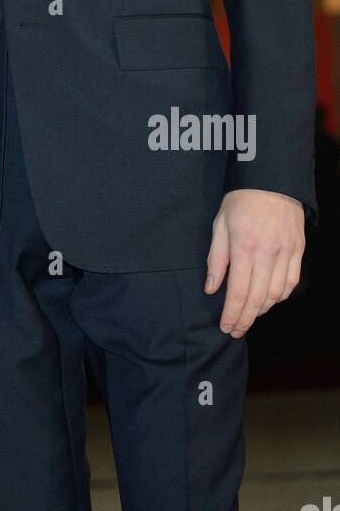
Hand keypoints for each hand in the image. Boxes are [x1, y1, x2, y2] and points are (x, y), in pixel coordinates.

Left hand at [204, 189, 304, 336]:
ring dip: (262, 310)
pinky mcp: (298, 250)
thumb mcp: (220, 225)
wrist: (271, 179)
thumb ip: (216, 259)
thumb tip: (212, 288)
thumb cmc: (240, 200)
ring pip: (277, 294)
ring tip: (249, 316)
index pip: (239, 291)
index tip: (226, 327)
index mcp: (244, 247)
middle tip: (235, 330)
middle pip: (258, 298)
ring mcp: (286, 252)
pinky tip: (269, 300)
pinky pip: (291, 282)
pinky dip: (280, 296)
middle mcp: (268, 253)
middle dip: (246, 319)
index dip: (232, 314)